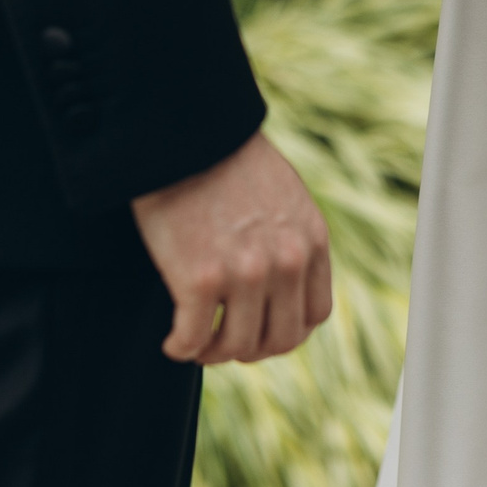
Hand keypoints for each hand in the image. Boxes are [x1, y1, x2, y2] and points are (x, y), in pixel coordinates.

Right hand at [132, 131, 334, 363]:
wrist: (182, 134)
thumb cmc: (225, 160)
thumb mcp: (283, 196)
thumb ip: (291, 239)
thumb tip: (282, 283)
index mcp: (310, 240)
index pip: (313, 315)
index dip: (284, 331)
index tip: (260, 330)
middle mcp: (286, 262)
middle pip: (280, 339)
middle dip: (251, 348)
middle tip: (224, 342)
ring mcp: (245, 273)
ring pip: (237, 346)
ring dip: (215, 352)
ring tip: (195, 343)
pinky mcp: (199, 280)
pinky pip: (193, 338)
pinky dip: (182, 348)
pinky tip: (173, 342)